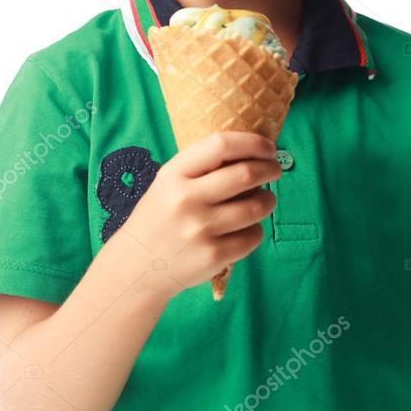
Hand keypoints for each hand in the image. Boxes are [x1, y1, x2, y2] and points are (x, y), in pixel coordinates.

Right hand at [118, 130, 281, 296]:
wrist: (135, 267)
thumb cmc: (159, 218)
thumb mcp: (167, 183)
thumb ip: (201, 168)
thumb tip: (251, 153)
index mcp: (173, 174)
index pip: (220, 145)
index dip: (252, 142)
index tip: (268, 147)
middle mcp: (186, 199)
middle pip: (245, 174)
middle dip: (270, 169)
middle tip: (275, 170)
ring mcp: (200, 229)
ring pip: (255, 206)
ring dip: (268, 200)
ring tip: (265, 200)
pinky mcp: (213, 256)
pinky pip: (253, 236)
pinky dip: (256, 230)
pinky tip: (247, 228)